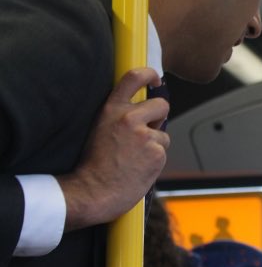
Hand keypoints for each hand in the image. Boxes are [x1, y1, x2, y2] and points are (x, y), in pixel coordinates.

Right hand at [58, 67, 170, 230]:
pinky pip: (162, 151)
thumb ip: (120, 117)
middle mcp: (128, 118)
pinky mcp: (156, 152)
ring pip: (163, 134)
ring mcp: (145, 135)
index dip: (149, 73)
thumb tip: (146, 114)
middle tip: (147, 132)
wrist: (92, 193)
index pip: (133, 77)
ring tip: (134, 158)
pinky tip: (138, 168)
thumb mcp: (100, 130)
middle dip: (159, 117)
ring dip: (154, 145)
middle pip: (162, 105)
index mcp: (111, 110)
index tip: (155, 78)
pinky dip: (155, 160)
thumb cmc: (94, 166)